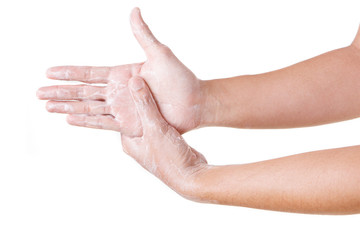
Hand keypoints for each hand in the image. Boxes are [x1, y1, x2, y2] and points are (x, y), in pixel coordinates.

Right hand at [37, 8, 204, 136]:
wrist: (194, 102)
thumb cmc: (180, 78)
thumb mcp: (160, 54)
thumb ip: (143, 35)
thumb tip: (134, 11)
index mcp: (122, 74)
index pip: (89, 73)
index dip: (69, 73)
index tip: (49, 72)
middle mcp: (118, 92)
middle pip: (83, 91)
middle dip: (60, 91)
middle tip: (38, 93)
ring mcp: (122, 108)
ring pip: (88, 107)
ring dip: (67, 106)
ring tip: (48, 107)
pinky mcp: (129, 123)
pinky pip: (103, 123)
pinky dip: (86, 121)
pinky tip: (70, 119)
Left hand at [122, 75, 207, 197]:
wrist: (192, 177)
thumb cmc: (170, 157)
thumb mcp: (155, 127)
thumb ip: (145, 104)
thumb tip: (133, 80)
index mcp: (130, 142)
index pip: (121, 116)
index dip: (125, 99)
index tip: (129, 82)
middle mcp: (139, 144)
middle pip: (136, 116)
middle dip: (140, 101)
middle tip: (144, 82)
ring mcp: (153, 145)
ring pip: (150, 120)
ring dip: (153, 107)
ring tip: (157, 89)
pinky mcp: (166, 144)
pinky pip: (162, 124)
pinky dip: (164, 114)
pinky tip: (169, 104)